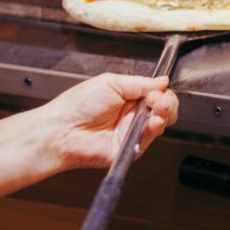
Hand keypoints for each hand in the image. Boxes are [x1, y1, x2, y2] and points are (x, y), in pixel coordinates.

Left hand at [41, 73, 179, 171]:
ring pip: (160, 124)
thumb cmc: (77, 106)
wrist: (62, 130)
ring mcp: (131, 131)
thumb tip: (162, 81)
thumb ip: (140, 83)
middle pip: (163, 109)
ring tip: (156, 110)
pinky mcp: (130, 148)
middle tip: (157, 101)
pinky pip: (149, 139)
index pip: (156, 93)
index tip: (157, 91)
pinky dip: (153, 129)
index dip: (160, 92)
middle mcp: (131, 114)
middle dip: (166, 103)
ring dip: (163, 115)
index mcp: (127, 96)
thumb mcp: (111, 83)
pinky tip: (151, 122)